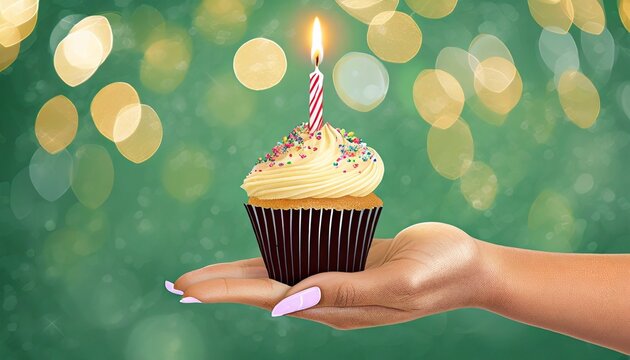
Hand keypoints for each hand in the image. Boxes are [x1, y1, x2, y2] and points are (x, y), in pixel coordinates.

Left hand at [170, 222, 487, 329]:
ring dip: (236, 275)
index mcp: (335, 306)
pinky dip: (269, 257)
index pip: (268, 298)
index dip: (226, 290)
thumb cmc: (440, 273)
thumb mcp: (399, 283)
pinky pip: (298, 259)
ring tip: (202, 276)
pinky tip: (254, 257)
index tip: (187, 287)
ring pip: (275, 277)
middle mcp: (327, 297)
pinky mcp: (344, 264)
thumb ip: (347, 292)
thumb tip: (290, 301)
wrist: (466, 266)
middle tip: (178, 283)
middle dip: (219, 286)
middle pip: (262, 291)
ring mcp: (335, 281)